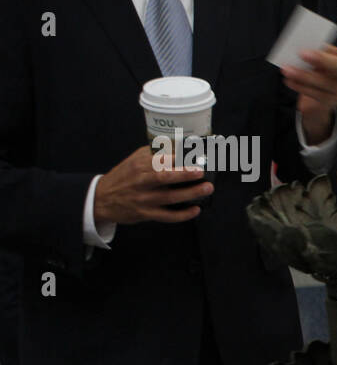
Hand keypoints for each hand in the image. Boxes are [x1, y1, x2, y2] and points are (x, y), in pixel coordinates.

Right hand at [93, 146, 210, 224]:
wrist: (101, 199)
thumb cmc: (123, 177)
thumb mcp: (134, 160)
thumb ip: (154, 154)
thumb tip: (177, 147)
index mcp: (139, 166)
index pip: (161, 159)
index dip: (179, 158)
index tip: (195, 156)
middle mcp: (141, 182)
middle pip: (164, 177)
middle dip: (185, 174)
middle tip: (201, 172)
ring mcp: (144, 199)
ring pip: (170, 197)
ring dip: (190, 193)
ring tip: (207, 188)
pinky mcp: (146, 214)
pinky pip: (167, 216)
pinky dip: (183, 214)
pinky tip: (195, 210)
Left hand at [282, 44, 336, 143]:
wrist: (317, 103)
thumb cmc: (318, 77)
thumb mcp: (319, 65)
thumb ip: (315, 57)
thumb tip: (302, 50)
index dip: (327, 50)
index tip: (311, 47)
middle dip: (322, 60)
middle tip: (302, 54)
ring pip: (325, 82)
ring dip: (304, 75)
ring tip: (287, 70)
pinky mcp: (331, 102)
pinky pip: (316, 94)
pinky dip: (301, 87)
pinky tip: (290, 81)